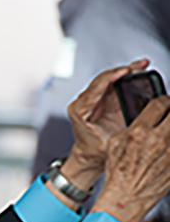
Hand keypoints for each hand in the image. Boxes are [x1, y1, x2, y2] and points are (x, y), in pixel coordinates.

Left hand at [63, 59, 149, 190]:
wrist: (88, 156)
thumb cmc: (96, 151)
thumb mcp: (111, 143)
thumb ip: (121, 133)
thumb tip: (141, 119)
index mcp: (80, 110)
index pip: (97, 86)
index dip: (114, 75)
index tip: (129, 70)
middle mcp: (81, 102)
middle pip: (103, 79)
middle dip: (123, 71)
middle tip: (141, 65)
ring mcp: (88, 100)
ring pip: (106, 79)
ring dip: (124, 72)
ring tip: (141, 66)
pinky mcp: (96, 100)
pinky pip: (109, 84)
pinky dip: (122, 78)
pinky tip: (135, 73)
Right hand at [93, 95, 169, 221]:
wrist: (126, 197)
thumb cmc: (119, 174)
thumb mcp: (115, 145)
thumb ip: (132, 128)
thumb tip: (142, 119)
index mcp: (140, 132)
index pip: (160, 103)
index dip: (163, 102)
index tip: (163, 105)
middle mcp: (159, 140)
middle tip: (168, 115)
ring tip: (166, 133)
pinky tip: (166, 148)